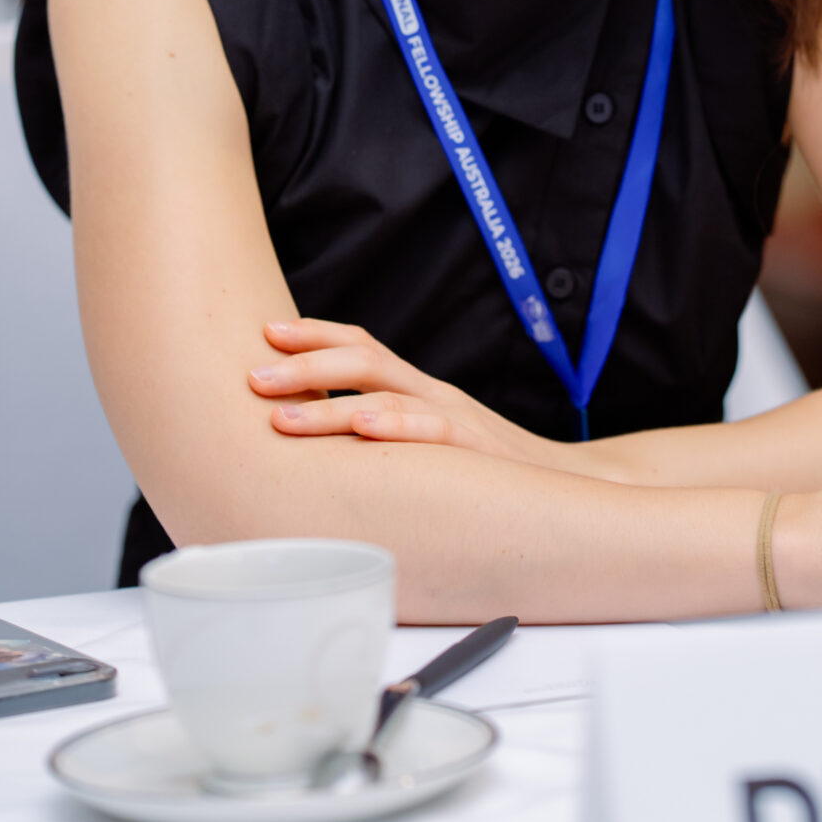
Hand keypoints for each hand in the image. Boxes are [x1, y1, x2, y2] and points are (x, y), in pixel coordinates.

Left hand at [247, 320, 554, 468]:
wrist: (568, 487)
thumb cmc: (485, 471)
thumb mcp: (430, 442)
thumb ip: (385, 433)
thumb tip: (314, 440)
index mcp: (416, 388)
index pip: (361, 346)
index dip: (313, 336)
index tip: (265, 333)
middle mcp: (430, 393)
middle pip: (363, 361)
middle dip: (303, 366)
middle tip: (253, 376)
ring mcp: (453, 418)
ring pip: (383, 396)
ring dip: (327, 405)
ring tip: (281, 416)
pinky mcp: (473, 450)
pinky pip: (431, 431)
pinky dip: (394, 426)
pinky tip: (362, 428)